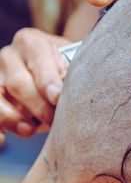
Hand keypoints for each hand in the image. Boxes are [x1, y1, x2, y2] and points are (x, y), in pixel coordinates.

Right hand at [0, 28, 69, 143]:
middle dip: (37, 105)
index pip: (38, 60)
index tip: (57, 98)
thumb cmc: (65, 68)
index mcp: (32, 42)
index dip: (47, 80)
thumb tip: (65, 93)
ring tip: (31, 130)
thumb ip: (70, 72)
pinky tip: (2, 139)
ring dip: (14, 118)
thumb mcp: (71, 63)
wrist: (51, 73)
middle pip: (18, 82)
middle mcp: (9, 55)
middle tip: (55, 120)